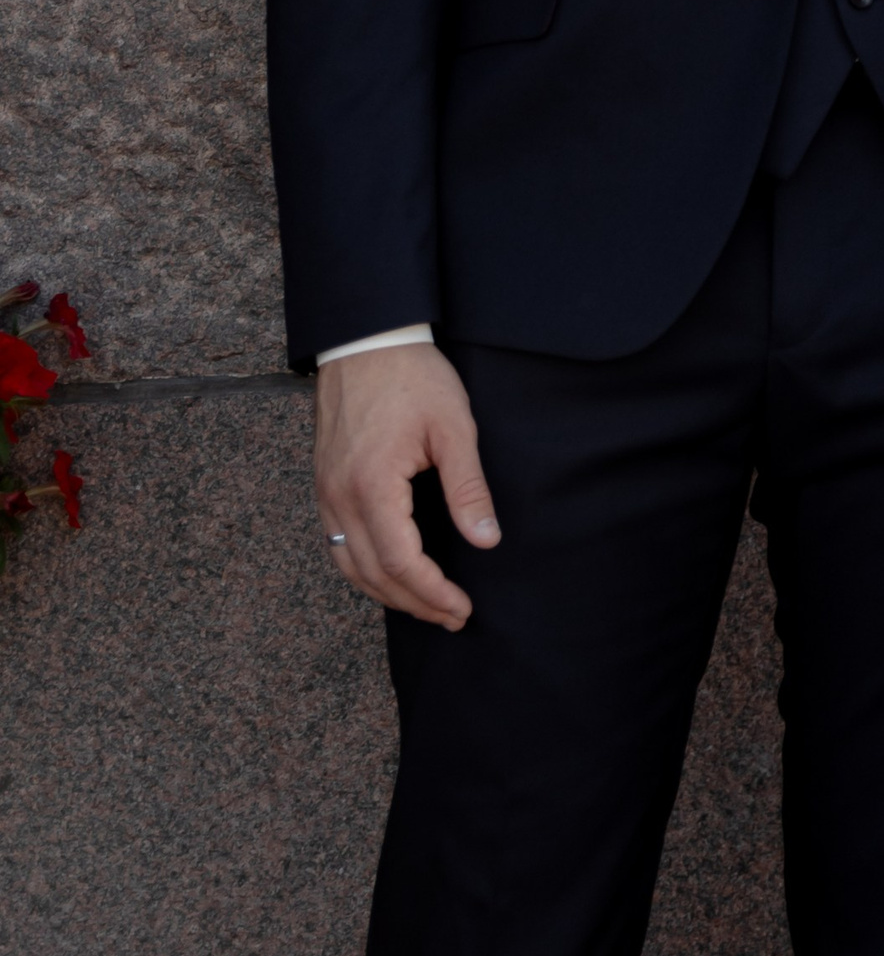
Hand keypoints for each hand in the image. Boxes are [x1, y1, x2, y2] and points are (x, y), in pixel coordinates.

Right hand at [314, 343, 499, 628]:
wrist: (366, 340)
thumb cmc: (413, 377)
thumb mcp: (453, 427)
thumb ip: (468, 487)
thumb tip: (487, 540)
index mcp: (371, 487)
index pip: (401, 564)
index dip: (433, 593)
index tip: (462, 608)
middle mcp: (339, 499)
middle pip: (373, 575)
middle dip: (415, 603)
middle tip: (452, 616)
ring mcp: (325, 494)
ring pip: (350, 567)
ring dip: (388, 594)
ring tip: (427, 604)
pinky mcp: (324, 485)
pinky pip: (338, 545)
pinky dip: (365, 570)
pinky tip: (391, 573)